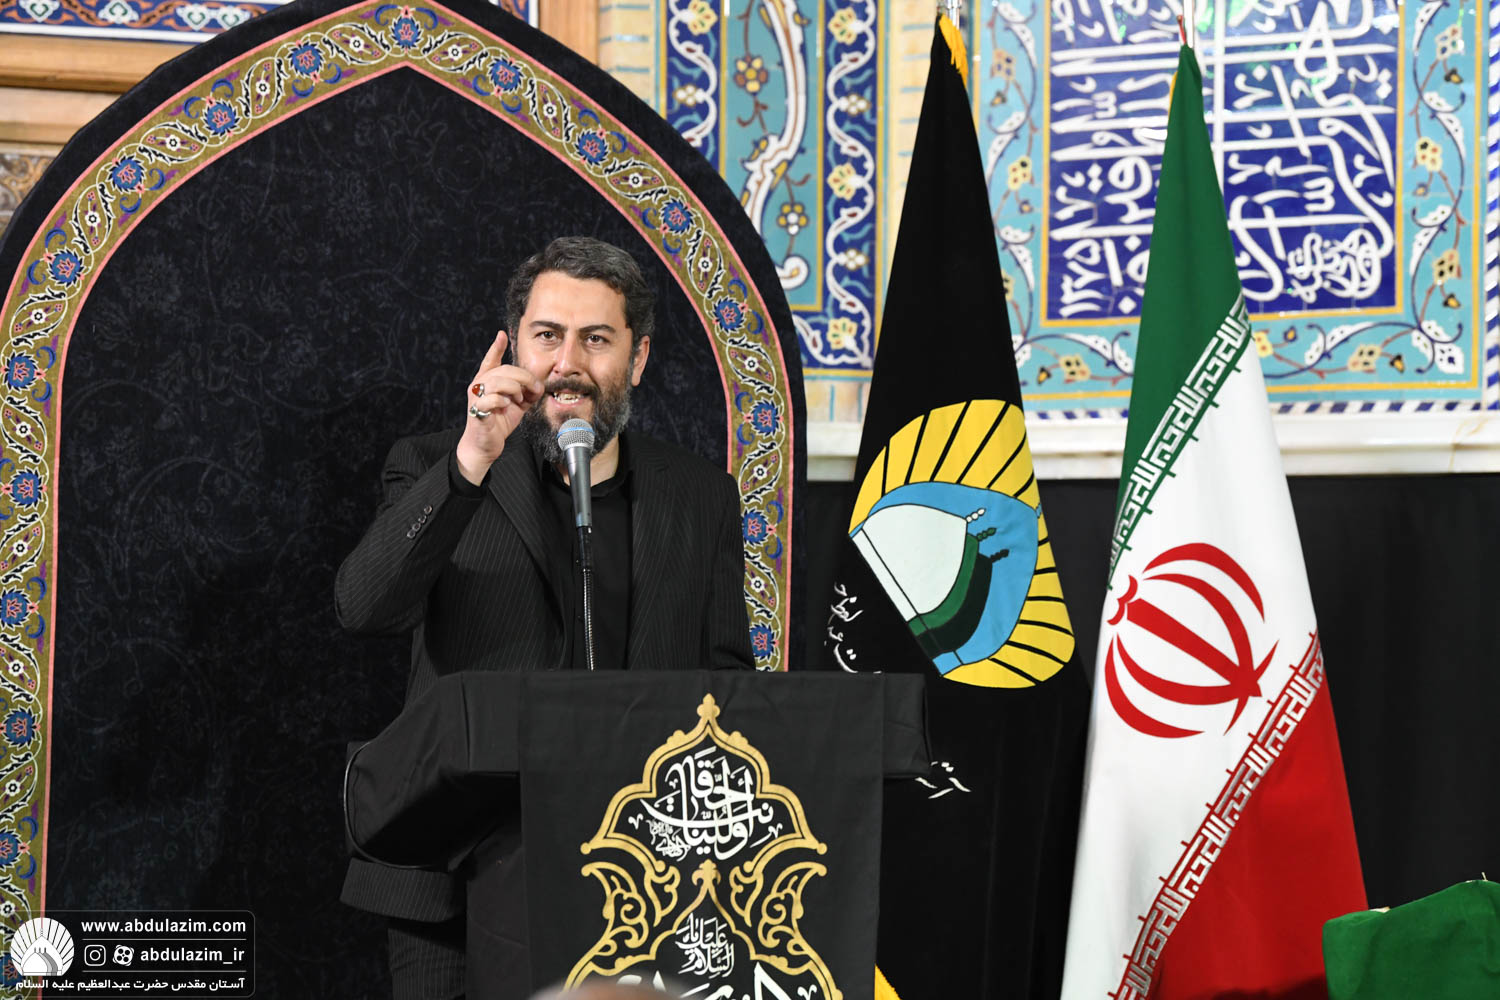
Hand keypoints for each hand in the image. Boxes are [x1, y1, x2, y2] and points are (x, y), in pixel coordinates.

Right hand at [455, 330, 544, 484]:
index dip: (496, 347)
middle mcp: (479, 385)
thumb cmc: (499, 422)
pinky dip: (502, 401)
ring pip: (498, 382)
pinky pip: (490, 400)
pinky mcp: (476, 411)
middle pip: (503, 370)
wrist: (486, 445)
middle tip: (534, 389)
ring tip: (519, 400)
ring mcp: (476, 398)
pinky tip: (506, 407)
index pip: (490, 360)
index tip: (502, 335)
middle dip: (523, 377)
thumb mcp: (517, 404)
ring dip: (514, 389)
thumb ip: (527, 392)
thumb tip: (539, 385)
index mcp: (488, 380)